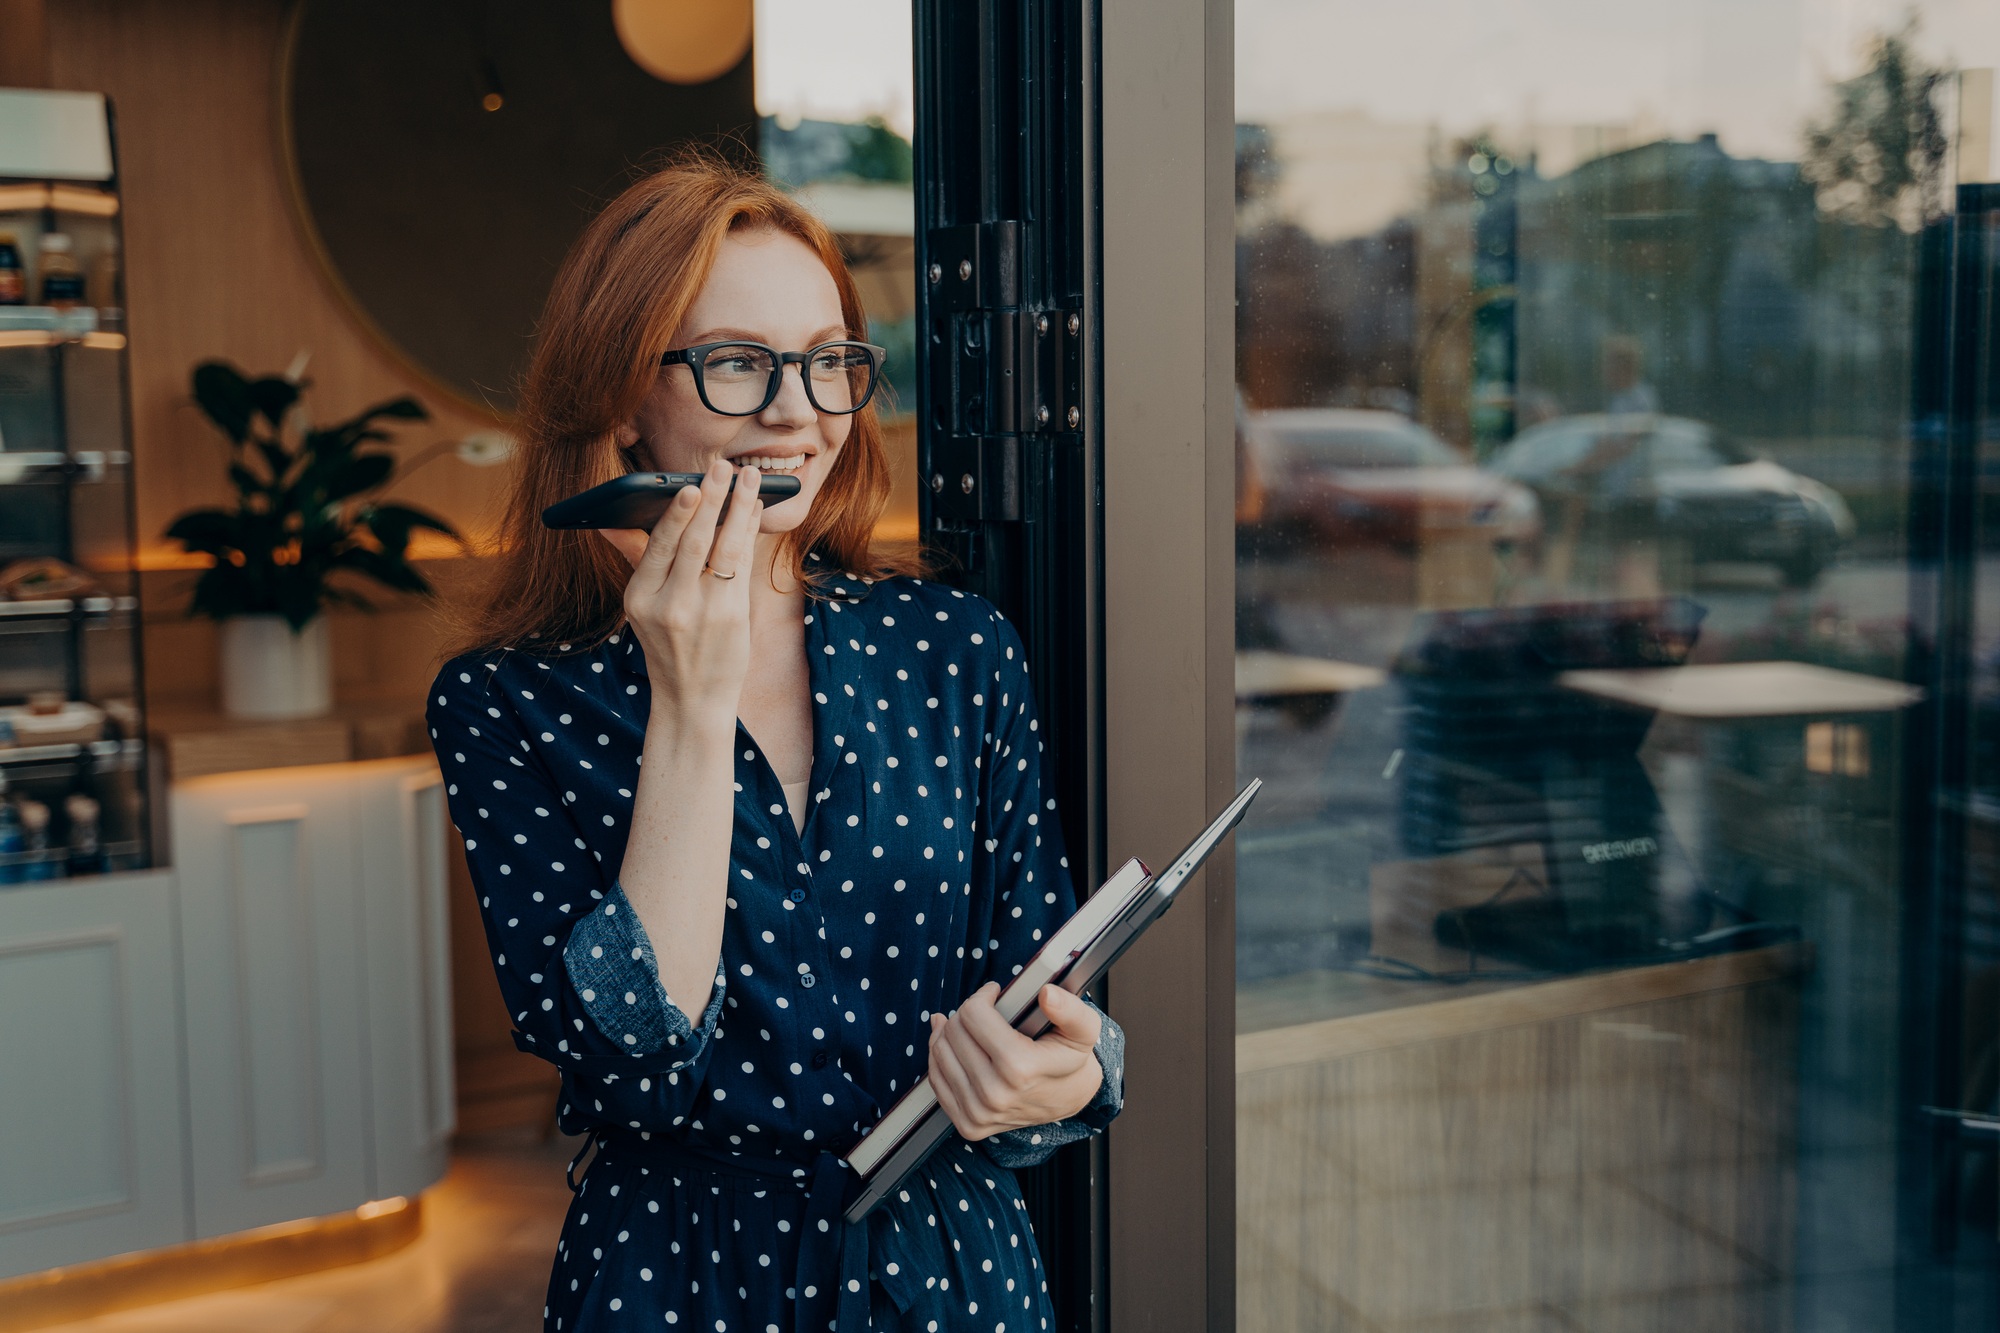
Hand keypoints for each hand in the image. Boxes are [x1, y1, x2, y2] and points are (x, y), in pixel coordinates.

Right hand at [599, 459, 763, 718]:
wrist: (692, 699)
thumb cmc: (667, 645)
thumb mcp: (641, 608)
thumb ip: (636, 559)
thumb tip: (608, 521)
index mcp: (640, 598)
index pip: (659, 547)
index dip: (676, 515)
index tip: (689, 487)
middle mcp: (671, 605)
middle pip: (694, 542)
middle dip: (711, 500)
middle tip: (723, 468)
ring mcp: (705, 612)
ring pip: (725, 548)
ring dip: (739, 509)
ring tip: (749, 479)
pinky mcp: (732, 616)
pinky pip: (743, 564)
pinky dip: (749, 533)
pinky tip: (754, 511)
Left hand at [927, 982, 1103, 1140]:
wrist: (1069, 1100)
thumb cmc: (1070, 1060)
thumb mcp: (1083, 1030)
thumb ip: (1070, 1009)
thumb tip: (1047, 994)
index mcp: (1019, 1068)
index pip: (973, 1014)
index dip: (983, 996)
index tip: (994, 994)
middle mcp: (994, 1095)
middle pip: (954, 1031)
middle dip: (967, 1012)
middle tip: (984, 1011)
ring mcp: (978, 1114)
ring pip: (939, 1052)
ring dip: (950, 1031)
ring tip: (970, 1026)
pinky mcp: (968, 1125)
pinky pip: (936, 1079)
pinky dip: (941, 1056)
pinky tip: (956, 1046)